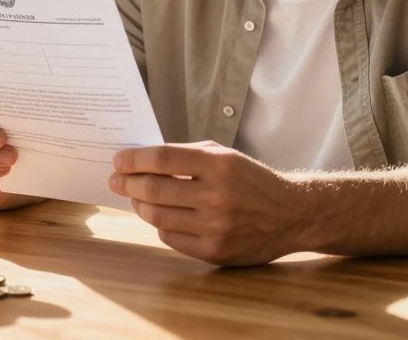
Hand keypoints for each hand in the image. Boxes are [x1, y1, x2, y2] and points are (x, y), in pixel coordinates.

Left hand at [109, 141, 301, 265]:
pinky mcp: (215, 251)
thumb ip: (187, 156)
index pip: (163, 159)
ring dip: (139, 205)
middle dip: (127, 184)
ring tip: (135, 198)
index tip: (118, 161)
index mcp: (219, 165)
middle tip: (116, 180)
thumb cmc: (252, 180)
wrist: (291, 214)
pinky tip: (160, 216)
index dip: (134, 160)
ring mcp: (215, 227)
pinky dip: (160, 225)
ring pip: (158, 216)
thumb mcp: (225, 156)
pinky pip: (171, 238)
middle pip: (154, 189)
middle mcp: (217, 196)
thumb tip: (143, 161)